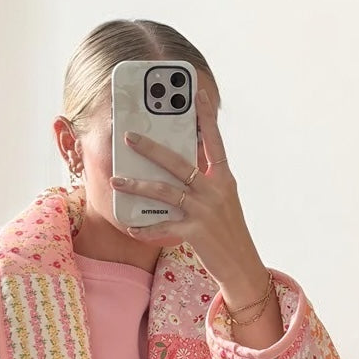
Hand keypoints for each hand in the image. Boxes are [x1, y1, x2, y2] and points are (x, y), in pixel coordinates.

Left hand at [110, 88, 264, 290]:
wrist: (242, 265)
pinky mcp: (196, 231)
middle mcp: (215, 190)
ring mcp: (205, 210)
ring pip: (164, 191)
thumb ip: (207, 181)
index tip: (196, 93)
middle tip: (130, 137)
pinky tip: (130, 227)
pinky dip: (145, 228)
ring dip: (137, 185)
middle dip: (151, 148)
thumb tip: (184, 165)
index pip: (214, 140)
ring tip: (117, 181)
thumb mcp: (224, 201)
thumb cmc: (229, 232)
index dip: (206, 116)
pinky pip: (164, 226)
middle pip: (178, 162)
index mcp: (223, 178)